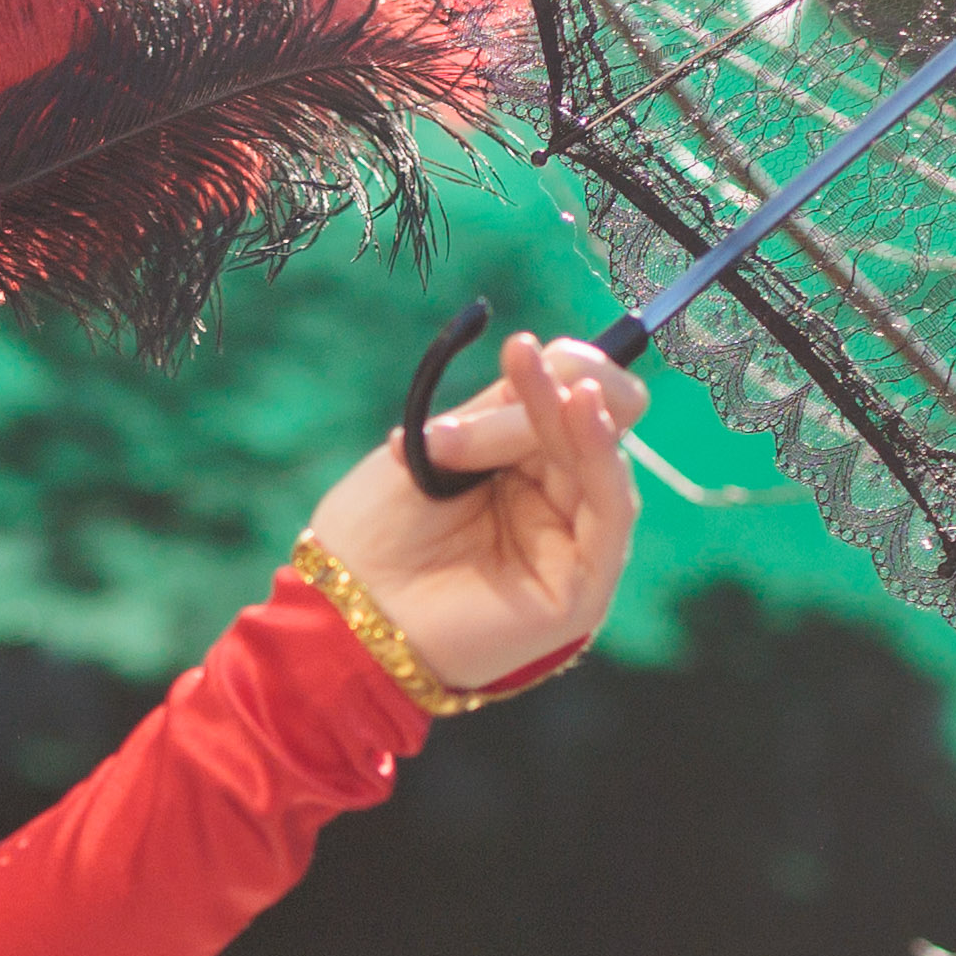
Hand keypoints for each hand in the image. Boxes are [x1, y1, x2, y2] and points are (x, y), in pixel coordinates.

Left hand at [303, 333, 639, 698]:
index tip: (522, 346)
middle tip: (514, 359)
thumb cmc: (375, 531)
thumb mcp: (439, 450)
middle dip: (545, 392)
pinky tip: (582, 410)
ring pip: (597, 461)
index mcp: (520, 476)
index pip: (568, 410)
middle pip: (586, 428)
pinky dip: (602, 455)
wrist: (344, 609)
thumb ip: (502, 413)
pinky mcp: (581, 590)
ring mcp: (570, 550)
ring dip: (566, 411)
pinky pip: (611, 510)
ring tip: (536, 374)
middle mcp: (553, 510)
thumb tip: (561, 365)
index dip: (560, 372)